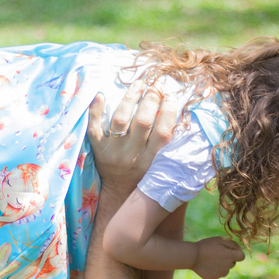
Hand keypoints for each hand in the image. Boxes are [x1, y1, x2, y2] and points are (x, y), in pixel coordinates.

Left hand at [87, 81, 176, 214]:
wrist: (120, 194)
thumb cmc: (145, 176)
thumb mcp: (161, 166)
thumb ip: (169, 146)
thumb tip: (184, 117)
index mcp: (152, 159)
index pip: (163, 132)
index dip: (169, 111)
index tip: (171, 96)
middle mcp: (132, 155)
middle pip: (142, 122)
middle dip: (151, 99)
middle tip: (156, 85)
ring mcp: (113, 151)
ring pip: (120, 120)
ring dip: (130, 98)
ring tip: (138, 84)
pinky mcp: (98, 150)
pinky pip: (94, 128)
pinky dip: (95, 111)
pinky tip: (100, 95)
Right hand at [192, 237, 243, 278]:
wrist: (192, 256)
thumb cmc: (206, 246)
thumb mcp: (219, 240)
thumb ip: (232, 243)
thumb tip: (240, 249)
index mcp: (230, 256)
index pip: (242, 256)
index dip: (237, 253)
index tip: (230, 250)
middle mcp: (227, 267)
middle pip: (233, 263)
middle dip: (228, 259)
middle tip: (217, 254)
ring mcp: (220, 274)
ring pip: (226, 270)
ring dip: (222, 266)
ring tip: (211, 260)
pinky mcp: (214, 278)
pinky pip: (217, 274)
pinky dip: (214, 270)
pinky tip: (207, 265)